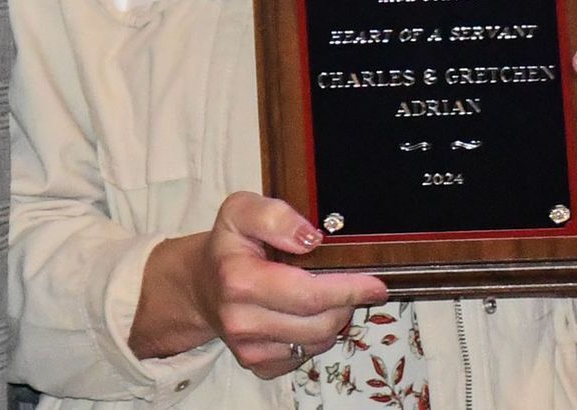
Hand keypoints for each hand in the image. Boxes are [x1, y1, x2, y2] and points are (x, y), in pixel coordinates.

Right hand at [142, 191, 387, 377]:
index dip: (347, 289)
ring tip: (328, 294)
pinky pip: (304, 356)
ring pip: (317, 342)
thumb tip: (310, 239)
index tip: (376, 284)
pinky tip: (307, 313)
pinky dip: (316, 336)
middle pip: (319, 323)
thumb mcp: (242, 209)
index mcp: (240, 280)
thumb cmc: (229, 244)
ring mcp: (249, 350)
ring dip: (333, 319)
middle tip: (356, 284)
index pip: (308, 294)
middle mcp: (242, 321)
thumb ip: (274, 216)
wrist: (200, 285)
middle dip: (346, 303)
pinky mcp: (257, 366)